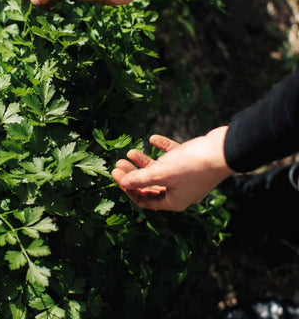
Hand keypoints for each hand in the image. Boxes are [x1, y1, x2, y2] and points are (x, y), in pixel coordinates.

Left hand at [111, 127, 233, 211]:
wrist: (223, 150)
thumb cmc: (192, 166)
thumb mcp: (161, 173)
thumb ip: (140, 179)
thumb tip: (123, 183)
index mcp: (173, 201)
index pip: (144, 200)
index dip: (128, 188)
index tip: (116, 174)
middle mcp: (180, 191)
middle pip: (150, 184)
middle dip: (133, 174)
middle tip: (119, 162)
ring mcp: (187, 176)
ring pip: (160, 170)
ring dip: (144, 161)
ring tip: (130, 150)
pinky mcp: (193, 161)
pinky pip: (173, 156)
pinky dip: (163, 148)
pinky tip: (153, 139)